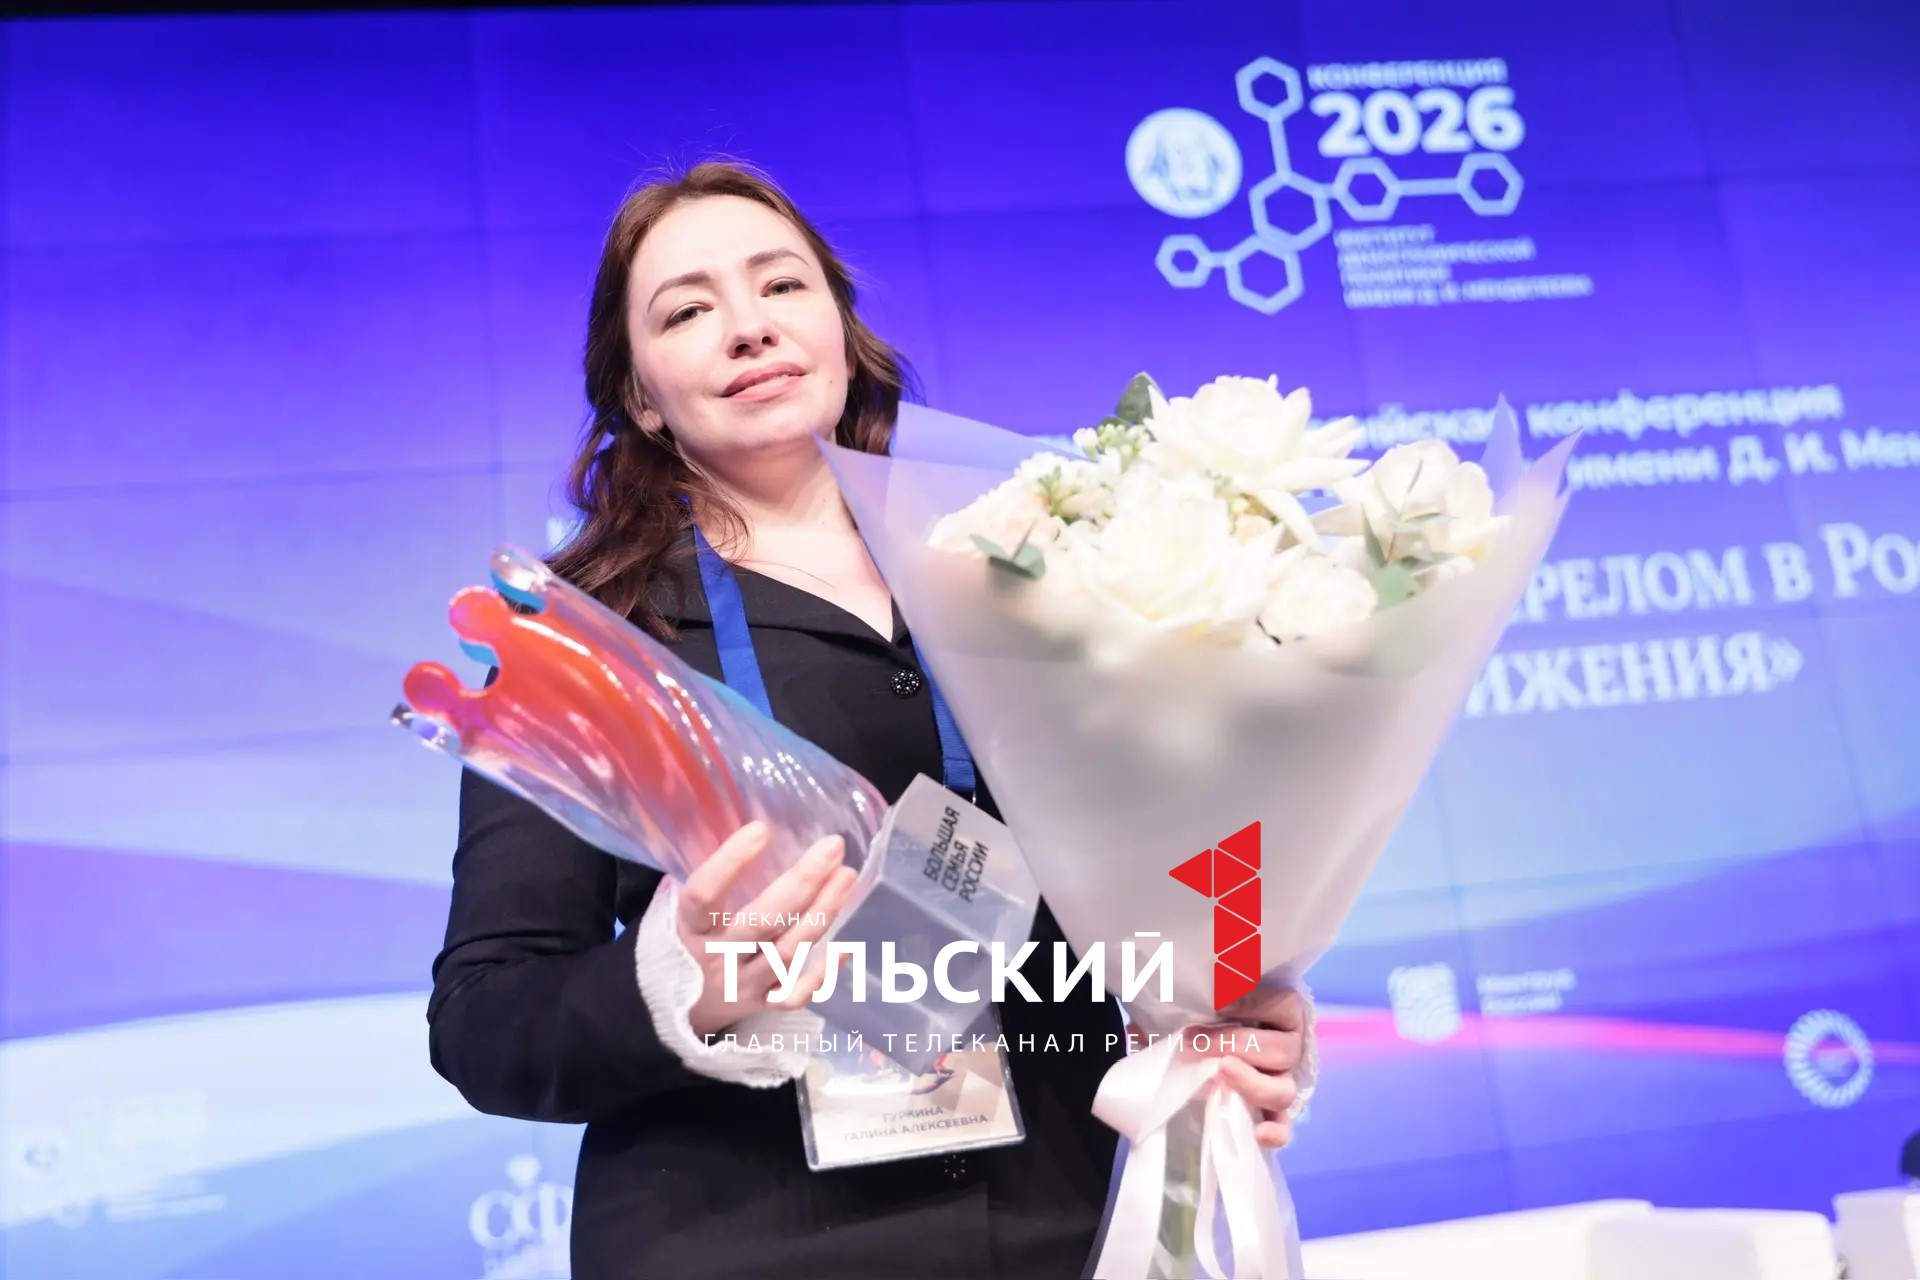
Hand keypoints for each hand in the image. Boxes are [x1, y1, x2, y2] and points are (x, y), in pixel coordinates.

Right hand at [676, 821, 859, 1040]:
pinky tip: (846, 946)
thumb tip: (736, 822)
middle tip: (833, 847)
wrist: (666, 1010)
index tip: (762, 829)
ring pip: (787, 952)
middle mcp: (717, 958)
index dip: (730, 862)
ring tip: (848, 877)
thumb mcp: (678, 910)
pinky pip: (795, 994)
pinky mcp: (762, 1005)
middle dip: (802, 883)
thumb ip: (705, 876)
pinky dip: (822, 974)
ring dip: (822, 913)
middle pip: (763, 922)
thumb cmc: (681, 942)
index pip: (704, 894)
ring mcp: (742, 985)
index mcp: (688, 929)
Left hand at [1199, 988, 1309, 1149]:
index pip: (1283, 1005)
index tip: (1217, 1002)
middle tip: (1193, 1041)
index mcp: (1283, 1013)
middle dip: (1233, 1044)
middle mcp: (1290, 1048)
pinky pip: (1283, 1127)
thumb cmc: (1209, 1016)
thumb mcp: (1203, 1001)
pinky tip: (1258, 1133)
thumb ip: (1193, 999)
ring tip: (1219, 1072)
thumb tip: (1158, 1016)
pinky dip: (1275, 1132)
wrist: (1206, 1047)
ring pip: (1283, 1091)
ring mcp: (1283, 1082)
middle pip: (1280, 1050)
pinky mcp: (1272, 1113)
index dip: (1253, 1004)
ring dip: (1251, 1083)